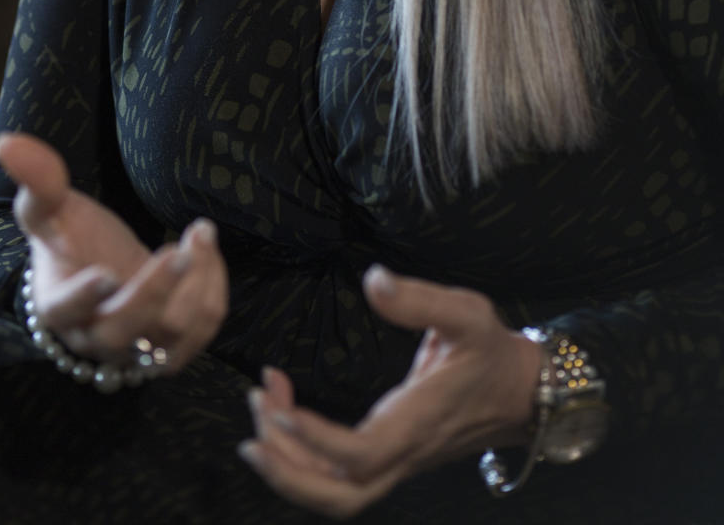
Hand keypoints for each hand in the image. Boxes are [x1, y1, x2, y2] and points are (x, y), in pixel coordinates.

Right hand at [0, 131, 227, 371]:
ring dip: (194, 285)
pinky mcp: (170, 349)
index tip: (104, 272)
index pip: (65, 310)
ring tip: (199, 233)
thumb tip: (8, 142)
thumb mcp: (50, 208)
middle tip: (177, 250)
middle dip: (154, 292)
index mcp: (57, 305)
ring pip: (171, 336)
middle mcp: (95, 337)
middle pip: (123, 330)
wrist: (97, 276)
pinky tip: (206, 251)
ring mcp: (135, 351)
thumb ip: (37, 180)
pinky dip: (212, 290)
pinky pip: (202, 332)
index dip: (83, 296)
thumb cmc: (68, 240)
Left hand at [240, 266, 541, 517]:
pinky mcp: (393, 457)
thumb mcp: (466, 312)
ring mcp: (399, 461)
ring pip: (339, 494)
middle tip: (254, 425)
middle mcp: (406, 452)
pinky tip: (286, 414)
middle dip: (289, 472)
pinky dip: (307, 456)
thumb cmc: (491, 351)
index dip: (318, 441)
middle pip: (342, 495)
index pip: (363, 454)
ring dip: (291, 467)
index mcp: (419, 420)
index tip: (281, 408)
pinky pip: (343, 477)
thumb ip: (419, 299)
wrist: (521, 391)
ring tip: (261, 411)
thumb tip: (374, 280)